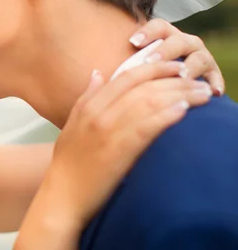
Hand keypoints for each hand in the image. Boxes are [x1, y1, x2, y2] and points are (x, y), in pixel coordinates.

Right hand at [35, 61, 211, 229]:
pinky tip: (183, 110)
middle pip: (141, 86)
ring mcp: (108, 131)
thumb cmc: (68, 163)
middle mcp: (98, 113)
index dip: (153, 67)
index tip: (175, 66)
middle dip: (172, 78)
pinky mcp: (119, 150)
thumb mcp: (72, 124)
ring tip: (200, 94)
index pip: (125, 76)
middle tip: (196, 79)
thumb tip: (98, 73)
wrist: (63, 195)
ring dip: (178, 94)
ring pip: (147, 102)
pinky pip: (146, 126)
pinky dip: (166, 115)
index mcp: (89, 106)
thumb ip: (86, 97)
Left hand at [129, 19, 223, 95]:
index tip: (132, 41)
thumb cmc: (147, 75)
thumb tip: (94, 74)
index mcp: (164, 36)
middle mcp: (184, 42)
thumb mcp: (135, 68)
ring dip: (190, 66)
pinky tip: (212, 91)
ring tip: (181, 76)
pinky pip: (216, 75)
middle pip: (178, 40)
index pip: (159, 25)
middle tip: (152, 62)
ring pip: (198, 56)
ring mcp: (199, 56)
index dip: (147, 32)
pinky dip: (215, 82)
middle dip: (165, 50)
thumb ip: (123, 67)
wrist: (171, 86)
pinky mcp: (211, 72)